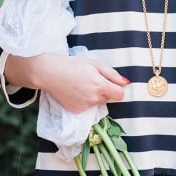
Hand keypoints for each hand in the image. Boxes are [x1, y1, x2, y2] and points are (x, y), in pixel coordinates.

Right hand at [4, 53, 129, 112]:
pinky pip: (87, 107)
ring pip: (97, 102)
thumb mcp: (94, 64)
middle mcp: (94, 99)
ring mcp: (85, 107)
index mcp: (100, 85)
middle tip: (90, 80)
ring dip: (94, 96)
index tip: (110, 83)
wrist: (49, 73)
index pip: (120, 95)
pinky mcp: (77, 111)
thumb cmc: (72, 65)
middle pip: (108, 98)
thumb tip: (126, 83)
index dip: (117, 88)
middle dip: (104, 90)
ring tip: (81, 85)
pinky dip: (84, 101)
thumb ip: (112, 74)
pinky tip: (75, 92)